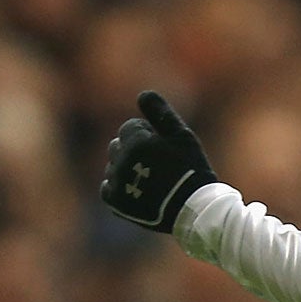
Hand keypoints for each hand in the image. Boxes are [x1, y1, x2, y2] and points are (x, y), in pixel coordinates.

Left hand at [100, 91, 216, 233]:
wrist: (193, 208)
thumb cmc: (190, 169)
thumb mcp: (182, 136)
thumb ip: (160, 113)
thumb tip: (143, 93)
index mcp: (136, 141)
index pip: (130, 128)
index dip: (149, 136)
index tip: (165, 149)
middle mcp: (121, 160)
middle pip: (118, 145)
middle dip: (134, 150)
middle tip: (158, 165)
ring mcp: (116, 181)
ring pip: (113, 165)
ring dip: (127, 168)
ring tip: (150, 180)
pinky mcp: (114, 201)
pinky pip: (107, 187)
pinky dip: (119, 187)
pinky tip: (138, 190)